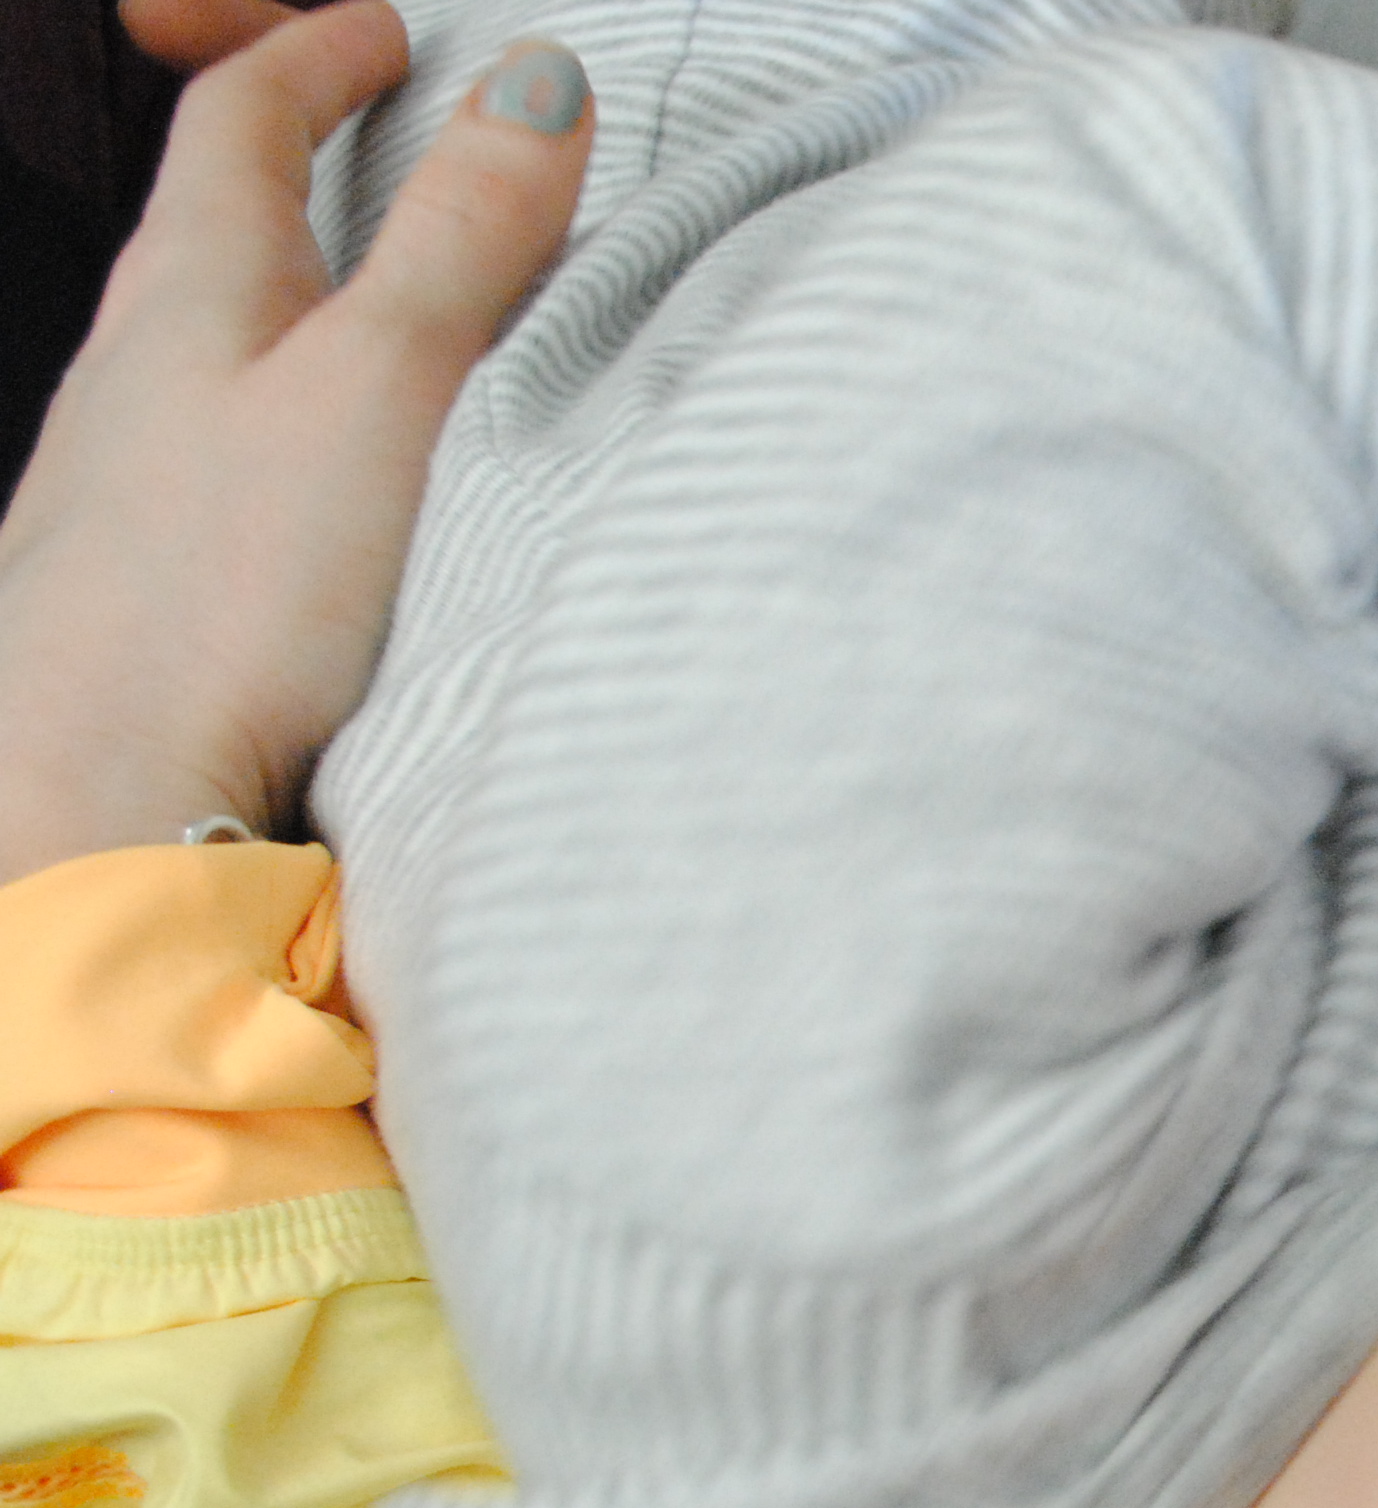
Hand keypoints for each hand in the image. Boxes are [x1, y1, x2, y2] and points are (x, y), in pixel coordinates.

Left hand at [0, 0, 592, 885]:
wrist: (90, 804)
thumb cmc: (221, 599)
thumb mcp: (379, 387)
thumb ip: (460, 241)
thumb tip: (532, 86)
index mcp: (188, 295)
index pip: (241, 125)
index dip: (315, 60)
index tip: (381, 34)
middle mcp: (132, 376)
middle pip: (209, 231)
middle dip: (292, 173)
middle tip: (374, 148)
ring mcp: (122, 489)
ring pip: (205, 355)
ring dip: (289, 311)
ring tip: (371, 319)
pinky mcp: (138, 597)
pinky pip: (213, 469)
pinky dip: (280, 434)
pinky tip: (316, 499)